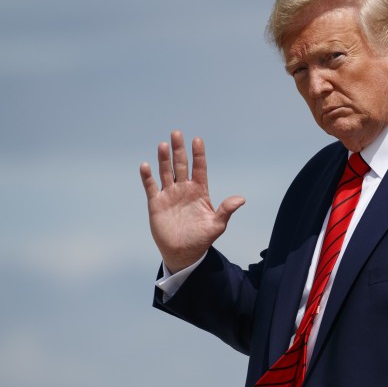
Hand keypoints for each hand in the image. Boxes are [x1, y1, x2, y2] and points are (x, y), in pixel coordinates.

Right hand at [140, 130, 243, 272]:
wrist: (183, 253)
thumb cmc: (202, 239)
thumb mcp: (217, 225)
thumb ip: (226, 210)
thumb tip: (241, 199)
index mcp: (199, 191)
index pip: (199, 168)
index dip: (198, 155)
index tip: (197, 140)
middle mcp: (184, 189)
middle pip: (180, 165)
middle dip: (179, 150)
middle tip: (176, 133)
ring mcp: (169, 194)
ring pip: (165, 172)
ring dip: (164, 159)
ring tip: (163, 145)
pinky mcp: (156, 203)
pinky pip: (151, 187)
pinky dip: (147, 177)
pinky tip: (145, 165)